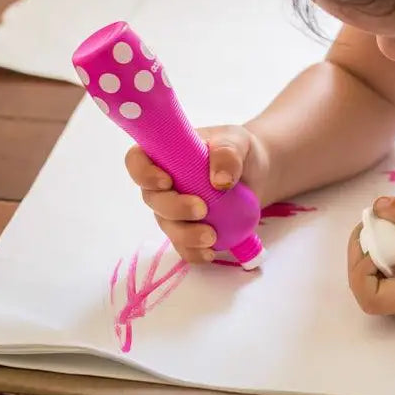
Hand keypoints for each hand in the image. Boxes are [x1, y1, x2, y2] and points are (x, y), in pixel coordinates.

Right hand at [125, 125, 271, 263]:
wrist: (257, 173)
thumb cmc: (238, 150)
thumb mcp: (237, 141)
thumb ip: (227, 153)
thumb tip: (220, 180)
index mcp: (166, 154)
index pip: (137, 161)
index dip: (144, 173)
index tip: (167, 181)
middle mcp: (164, 184)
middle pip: (152, 199)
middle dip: (173, 208)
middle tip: (201, 209)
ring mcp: (175, 209)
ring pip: (168, 226)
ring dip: (186, 235)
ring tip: (211, 236)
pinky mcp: (191, 229)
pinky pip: (184, 246)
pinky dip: (195, 252)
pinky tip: (211, 252)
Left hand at [347, 197, 394, 318]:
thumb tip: (376, 207)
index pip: (370, 299)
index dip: (361, 272)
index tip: (376, 244)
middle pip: (363, 288)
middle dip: (359, 254)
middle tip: (369, 224)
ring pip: (368, 279)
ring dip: (367, 250)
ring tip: (379, 225)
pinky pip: (379, 272)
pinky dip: (378, 250)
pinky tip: (389, 232)